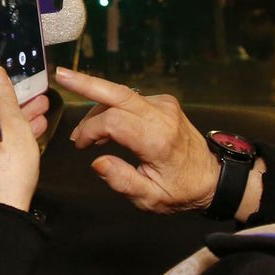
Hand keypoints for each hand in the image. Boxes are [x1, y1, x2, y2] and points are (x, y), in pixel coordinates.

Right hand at [57, 67, 219, 213]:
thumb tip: (97, 162)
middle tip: (61, 75)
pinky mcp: (164, 103)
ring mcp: (165, 106)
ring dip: (97, 107)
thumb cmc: (182, 190)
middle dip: (86, 83)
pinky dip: (112, 108)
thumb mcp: (151, 198)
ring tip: (84, 134)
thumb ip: (122, 181)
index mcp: (158, 140)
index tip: (81, 147)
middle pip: (117, 93)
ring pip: (121, 95)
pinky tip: (104, 127)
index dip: (90, 131)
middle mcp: (162, 116)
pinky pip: (130, 99)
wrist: (213, 177)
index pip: (113, 122)